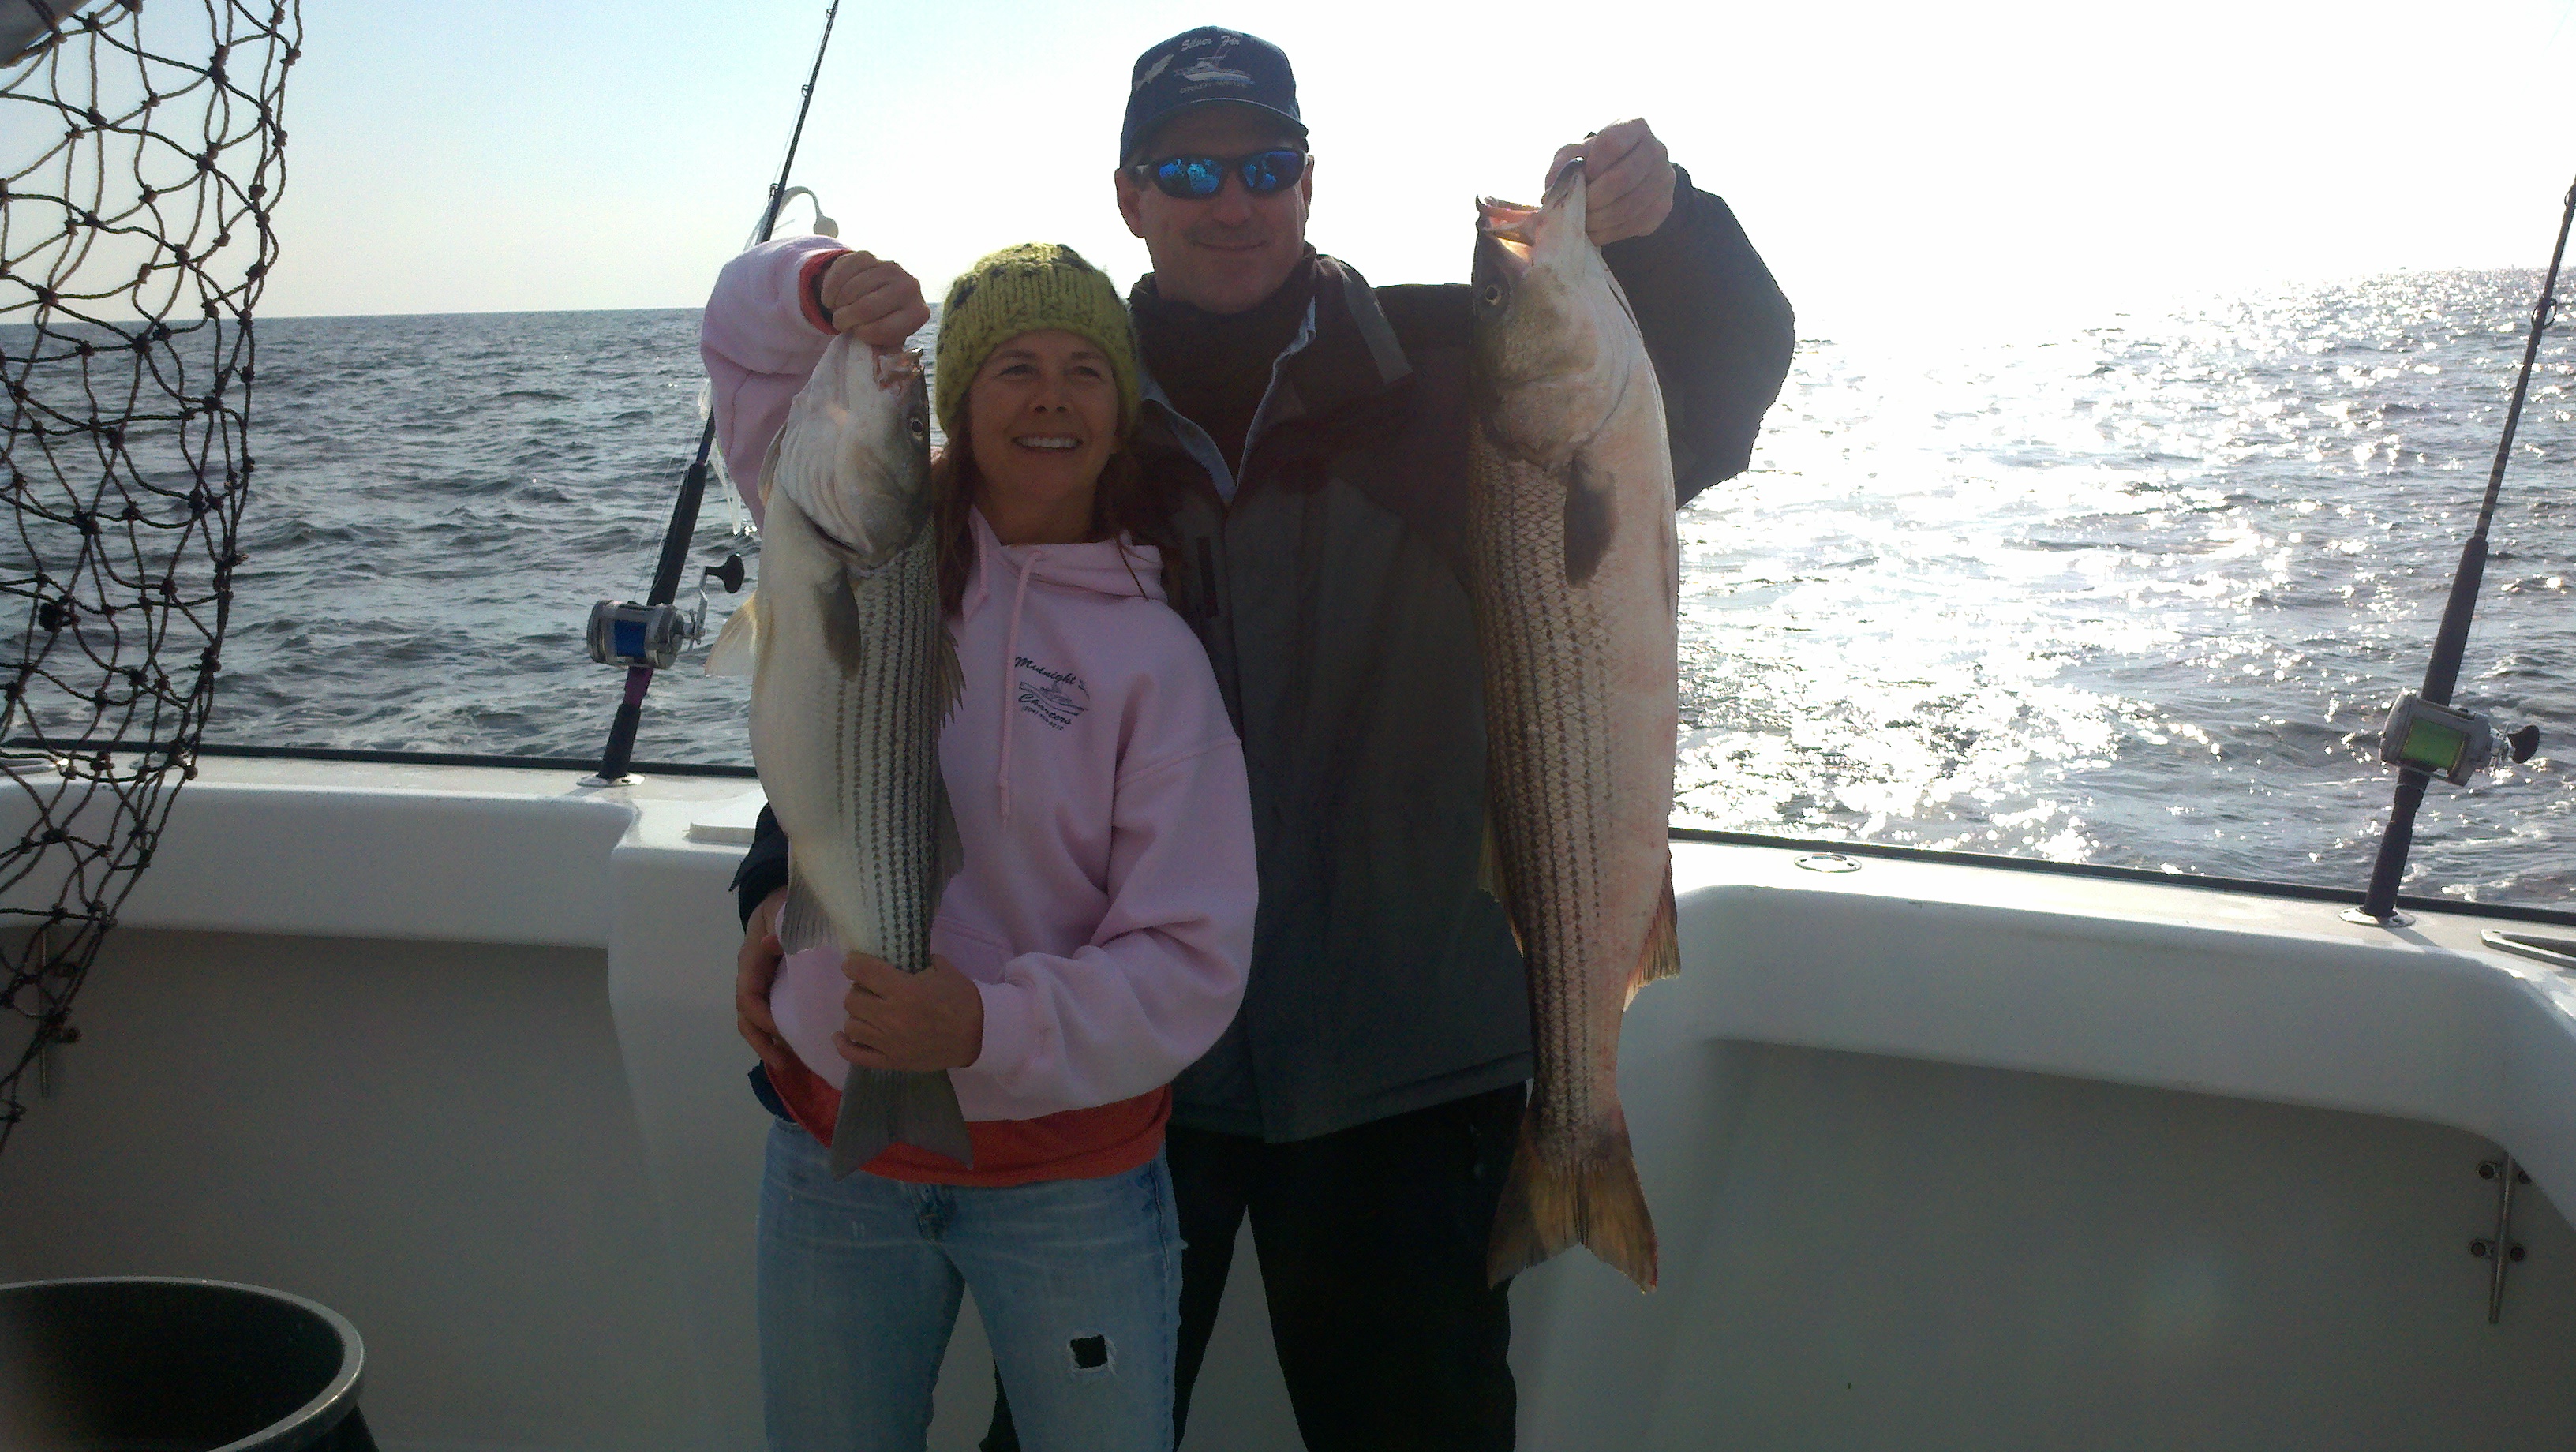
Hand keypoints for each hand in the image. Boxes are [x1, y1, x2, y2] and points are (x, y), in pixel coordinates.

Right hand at [736, 887, 794, 1079]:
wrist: (782, 899)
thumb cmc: (784, 906)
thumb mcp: (784, 911)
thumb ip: (780, 927)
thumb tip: (770, 943)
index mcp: (751, 961)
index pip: (748, 995)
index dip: (761, 1016)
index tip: (781, 1031)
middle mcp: (751, 977)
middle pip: (746, 1016)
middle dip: (761, 1042)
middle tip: (782, 1063)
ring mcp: (760, 984)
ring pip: (755, 1021)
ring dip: (768, 1044)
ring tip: (788, 1065)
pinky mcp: (773, 989)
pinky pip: (771, 1015)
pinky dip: (779, 1034)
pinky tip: (795, 1050)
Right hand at [817, 251, 930, 346]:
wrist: (877, 292)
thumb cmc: (882, 323)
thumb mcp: (887, 342)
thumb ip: (885, 357)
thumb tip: (880, 374)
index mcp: (918, 313)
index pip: (884, 329)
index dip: (863, 334)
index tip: (857, 333)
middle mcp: (910, 287)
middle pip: (865, 307)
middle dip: (845, 319)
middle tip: (840, 323)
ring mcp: (890, 267)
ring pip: (851, 289)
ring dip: (837, 304)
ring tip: (838, 309)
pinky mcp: (869, 256)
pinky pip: (841, 272)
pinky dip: (830, 288)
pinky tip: (832, 297)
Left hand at [836, 952, 984, 1071]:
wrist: (979, 1035)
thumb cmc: (962, 1000)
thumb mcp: (944, 970)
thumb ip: (918, 961)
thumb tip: (898, 957)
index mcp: (905, 990)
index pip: (863, 972)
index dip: (853, 964)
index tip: (852, 963)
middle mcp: (891, 1016)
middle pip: (852, 999)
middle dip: (858, 989)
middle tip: (870, 989)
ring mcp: (889, 1042)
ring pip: (851, 1025)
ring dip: (856, 1014)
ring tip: (868, 1011)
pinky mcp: (891, 1061)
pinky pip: (855, 1055)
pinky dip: (844, 1044)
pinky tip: (843, 1035)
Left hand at [1548, 118, 1675, 245]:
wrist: (1624, 175)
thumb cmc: (1595, 160)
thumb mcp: (1576, 153)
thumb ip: (1563, 165)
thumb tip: (1551, 190)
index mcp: (1634, 126)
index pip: (1613, 142)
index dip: (1593, 163)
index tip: (1584, 175)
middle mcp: (1656, 149)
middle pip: (1622, 178)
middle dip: (1593, 198)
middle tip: (1578, 207)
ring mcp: (1664, 179)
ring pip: (1629, 206)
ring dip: (1599, 220)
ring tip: (1583, 221)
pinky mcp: (1664, 206)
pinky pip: (1635, 224)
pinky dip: (1609, 232)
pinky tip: (1596, 229)